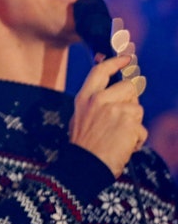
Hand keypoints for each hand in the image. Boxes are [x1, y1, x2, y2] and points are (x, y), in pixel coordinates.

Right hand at [70, 54, 146, 177]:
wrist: (85, 165)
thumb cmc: (84, 145)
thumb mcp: (81, 117)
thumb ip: (97, 103)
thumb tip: (118, 96)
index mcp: (85, 97)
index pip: (101, 71)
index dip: (115, 62)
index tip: (127, 58)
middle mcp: (99, 99)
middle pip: (129, 87)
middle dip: (132, 102)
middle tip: (123, 118)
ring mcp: (114, 109)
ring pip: (137, 108)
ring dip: (134, 124)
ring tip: (120, 136)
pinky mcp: (128, 122)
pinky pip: (141, 127)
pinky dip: (137, 139)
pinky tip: (124, 145)